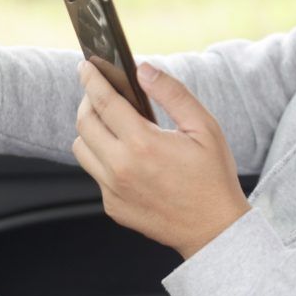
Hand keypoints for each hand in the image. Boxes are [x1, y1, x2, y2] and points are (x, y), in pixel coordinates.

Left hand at [73, 61, 251, 258]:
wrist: (214, 229)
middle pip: (84, 123)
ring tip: (112, 124)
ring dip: (91, 130)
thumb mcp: (204, 127)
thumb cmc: (213, 176)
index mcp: (143, 144)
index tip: (86, 66)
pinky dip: (103, 158)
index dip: (91, 79)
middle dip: (87, 101)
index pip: (103, 101)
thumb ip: (172, 93)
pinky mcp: (112, 206)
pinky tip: (127, 156)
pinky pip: (96, 174)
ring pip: (82, 149)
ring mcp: (113, 190)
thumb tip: (143, 70)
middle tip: (100, 93)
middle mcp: (121, 168)